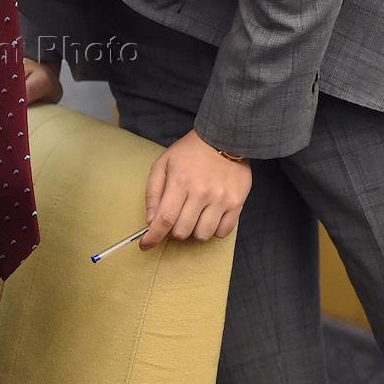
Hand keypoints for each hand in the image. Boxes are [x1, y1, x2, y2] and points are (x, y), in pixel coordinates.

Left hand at [140, 129, 250, 247]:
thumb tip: (151, 221)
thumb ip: (153, 192)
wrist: (224, 138)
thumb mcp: (163, 164)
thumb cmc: (189, 152)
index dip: (153, 237)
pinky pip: (223, 232)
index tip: (146, 245)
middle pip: (183, 232)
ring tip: (194, 216)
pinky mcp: (237, 203)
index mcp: (180, 182)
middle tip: (176, 218)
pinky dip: (213, 230)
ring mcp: (221, 199)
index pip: (164, 219)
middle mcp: (202, 193)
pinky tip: (209, 217)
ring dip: (194, 231)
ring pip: (203, 235)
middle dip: (174, 230)